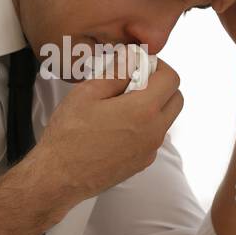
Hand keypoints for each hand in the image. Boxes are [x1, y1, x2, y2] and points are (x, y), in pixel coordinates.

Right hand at [32, 57, 182, 204]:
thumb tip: (133, 57)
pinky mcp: (142, 163)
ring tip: (120, 105)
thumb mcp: (88, 92)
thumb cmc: (69, 134)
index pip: (171, 79)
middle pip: (176, 99)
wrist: (59, 177)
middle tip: (132, 82)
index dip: (157, 66)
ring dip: (153, 106)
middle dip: (160, 85)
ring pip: (165, 119)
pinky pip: (153, 137)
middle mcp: (154, 131)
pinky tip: (116, 126)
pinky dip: (144, 125)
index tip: (139, 65)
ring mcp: (150, 150)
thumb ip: (117, 71)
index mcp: (143, 110)